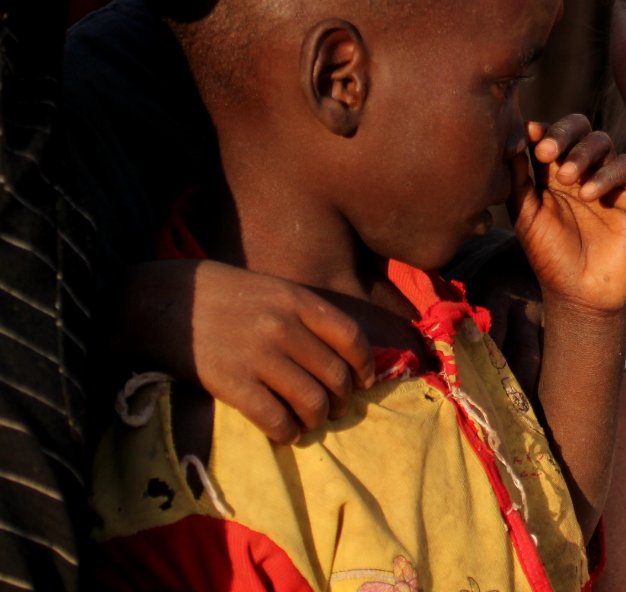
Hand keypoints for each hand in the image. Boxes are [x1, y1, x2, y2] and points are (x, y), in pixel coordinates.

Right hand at [119, 260, 374, 442]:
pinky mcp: (231, 384)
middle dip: (343, 400)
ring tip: (311, 422)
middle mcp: (284, 327)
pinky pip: (275, 419)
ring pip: (311, 402)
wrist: (163, 298)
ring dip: (317, 419)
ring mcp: (258, 356)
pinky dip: (287, 432)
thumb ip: (306, 316)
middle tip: (337, 409)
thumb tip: (342, 355)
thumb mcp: (273, 289)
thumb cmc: (223, 294)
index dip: (365, 366)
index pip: (351, 338)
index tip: (364, 381)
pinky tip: (285, 432)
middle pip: (335, 375)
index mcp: (298, 300)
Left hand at [511, 115, 625, 316]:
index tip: (529, 136)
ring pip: (603, 141)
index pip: (551, 134)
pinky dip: (607, 174)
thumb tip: (511, 139)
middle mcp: (583, 167)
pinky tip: (589, 195)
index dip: (542, 130)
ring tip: (567, 180)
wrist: (581, 293)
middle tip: (547, 152)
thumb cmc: (550, 255)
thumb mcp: (526, 216)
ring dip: (583, 154)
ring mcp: (610, 177)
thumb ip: (518, 179)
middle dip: (563, 133)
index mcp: (554, 170)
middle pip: (579, 127)